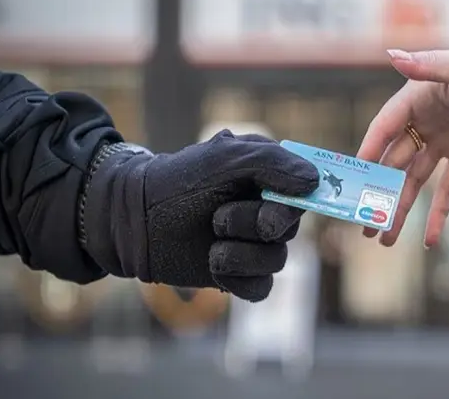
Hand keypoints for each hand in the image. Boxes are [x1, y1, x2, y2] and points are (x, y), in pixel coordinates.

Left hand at [81, 130, 318, 301]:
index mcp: (269, 179)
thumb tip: (314, 182)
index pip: (305, 195)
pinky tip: (214, 265)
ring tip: (210, 244)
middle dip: (254, 226)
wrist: (134, 218)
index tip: (268, 209)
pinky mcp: (239, 276)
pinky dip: (239, 279)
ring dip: (240, 254)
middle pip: (290, 230)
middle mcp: (266, 212)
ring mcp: (253, 246)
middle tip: (219, 218)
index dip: (291, 207)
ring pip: (277, 262)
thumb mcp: (225, 158)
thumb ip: (273, 162)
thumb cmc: (179, 180)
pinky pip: (262, 289)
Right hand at [357, 39, 448, 247]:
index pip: (385, 128)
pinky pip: (448, 190)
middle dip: (377, 191)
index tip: (355, 177)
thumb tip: (393, 55)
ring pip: (415, 181)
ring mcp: (443, 142)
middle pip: (394, 162)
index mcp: (416, 98)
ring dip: (400, 208)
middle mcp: (424, 122)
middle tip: (362, 221)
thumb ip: (429, 65)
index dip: (369, 151)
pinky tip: (428, 239)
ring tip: (384, 238)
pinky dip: (438, 213)